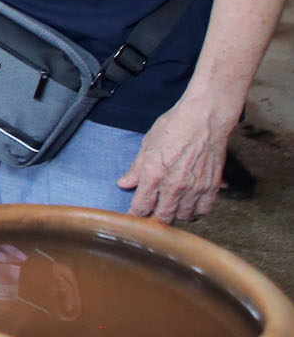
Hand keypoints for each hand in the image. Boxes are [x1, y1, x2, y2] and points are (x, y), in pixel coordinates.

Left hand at [120, 99, 239, 222]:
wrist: (204, 119)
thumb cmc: (174, 127)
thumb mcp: (147, 144)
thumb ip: (136, 168)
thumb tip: (124, 184)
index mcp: (153, 174)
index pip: (141, 206)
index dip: (135, 214)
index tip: (134, 217)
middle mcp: (174, 185)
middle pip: (163, 216)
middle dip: (155, 218)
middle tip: (153, 214)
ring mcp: (195, 187)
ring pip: (183, 215)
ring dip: (176, 214)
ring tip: (171, 207)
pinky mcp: (212, 186)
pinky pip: (204, 209)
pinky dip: (196, 210)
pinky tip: (190, 203)